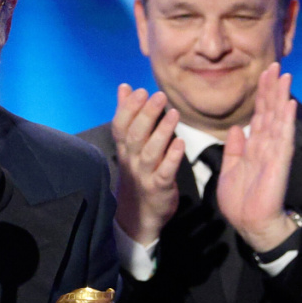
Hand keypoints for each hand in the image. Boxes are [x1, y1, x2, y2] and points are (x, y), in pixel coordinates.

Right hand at [111, 84, 184, 244]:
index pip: (120, 126)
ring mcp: (144, 175)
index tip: (140, 91)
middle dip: (146, 114)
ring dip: (161, 132)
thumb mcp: (128, 146)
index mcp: (124, 149)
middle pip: (135, 135)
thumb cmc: (137, 173)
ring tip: (174, 113)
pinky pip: (164, 172)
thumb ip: (128, 115)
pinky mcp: (159, 188)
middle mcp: (131, 160)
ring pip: (150, 152)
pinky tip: (180, 143)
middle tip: (159, 95)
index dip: (129, 108)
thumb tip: (124, 87)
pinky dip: (172, 158)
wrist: (138, 215)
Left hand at [216, 63, 297, 251]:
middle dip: (271, 88)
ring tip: (284, 76)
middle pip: (269, 111)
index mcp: (253, 147)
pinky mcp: (279, 162)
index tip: (262, 73)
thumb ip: (234, 148)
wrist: (250, 222)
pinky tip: (288, 104)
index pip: (258, 114)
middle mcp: (266, 145)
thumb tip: (235, 128)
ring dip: (280, 97)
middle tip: (274, 64)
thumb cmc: (241, 199)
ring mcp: (274, 152)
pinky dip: (285, 121)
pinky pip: (283, 138)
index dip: (260, 94)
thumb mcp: (230, 169)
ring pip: (277, 118)